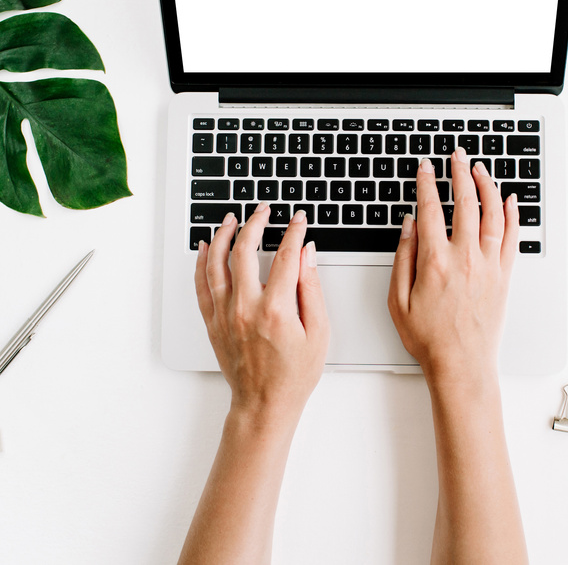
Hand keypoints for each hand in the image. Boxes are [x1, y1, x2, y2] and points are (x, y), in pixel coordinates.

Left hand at [194, 206, 329, 422]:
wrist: (264, 404)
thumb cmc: (294, 374)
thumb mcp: (318, 332)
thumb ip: (312, 288)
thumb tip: (307, 255)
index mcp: (277, 309)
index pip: (286, 256)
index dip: (294, 232)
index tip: (298, 220)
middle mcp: (246, 307)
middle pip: (246, 250)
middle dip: (256, 223)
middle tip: (264, 210)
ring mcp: (226, 314)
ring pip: (218, 263)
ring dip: (224, 236)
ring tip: (232, 219)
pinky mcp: (213, 322)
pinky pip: (202, 285)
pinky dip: (202, 262)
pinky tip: (206, 248)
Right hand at [388, 147, 518, 388]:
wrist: (461, 365)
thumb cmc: (429, 338)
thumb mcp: (398, 299)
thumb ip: (403, 257)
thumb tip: (409, 225)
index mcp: (435, 261)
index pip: (430, 209)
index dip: (427, 183)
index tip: (426, 167)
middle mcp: (465, 258)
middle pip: (465, 203)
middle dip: (460, 173)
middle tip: (457, 156)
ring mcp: (488, 266)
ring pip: (493, 214)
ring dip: (487, 186)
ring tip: (480, 169)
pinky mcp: (504, 276)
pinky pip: (512, 238)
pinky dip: (513, 215)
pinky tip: (511, 200)